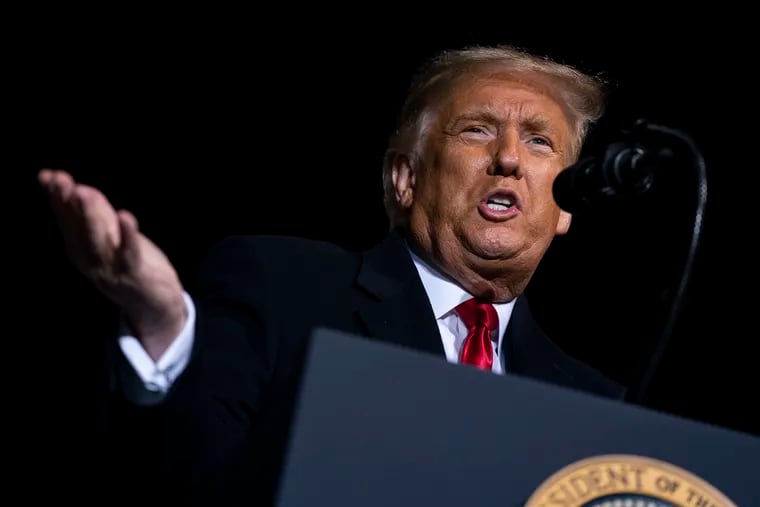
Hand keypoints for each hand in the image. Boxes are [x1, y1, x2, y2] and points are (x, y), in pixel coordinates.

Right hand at [39, 169, 186, 359]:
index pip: (66, 218)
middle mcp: (89, 259)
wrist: (154, 304)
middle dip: (70, 204)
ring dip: (91, 216)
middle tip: (63, 181)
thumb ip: (91, 209)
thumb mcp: (107, 233)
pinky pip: (129, 253)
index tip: (51, 176)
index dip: (59, 197)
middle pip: (78, 228)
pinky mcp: (134, 274)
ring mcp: (110, 269)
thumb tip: (62, 180)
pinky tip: (125, 216)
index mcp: (79, 248)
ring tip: (86, 193)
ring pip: (98, 239)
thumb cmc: (128, 263)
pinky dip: (127, 235)